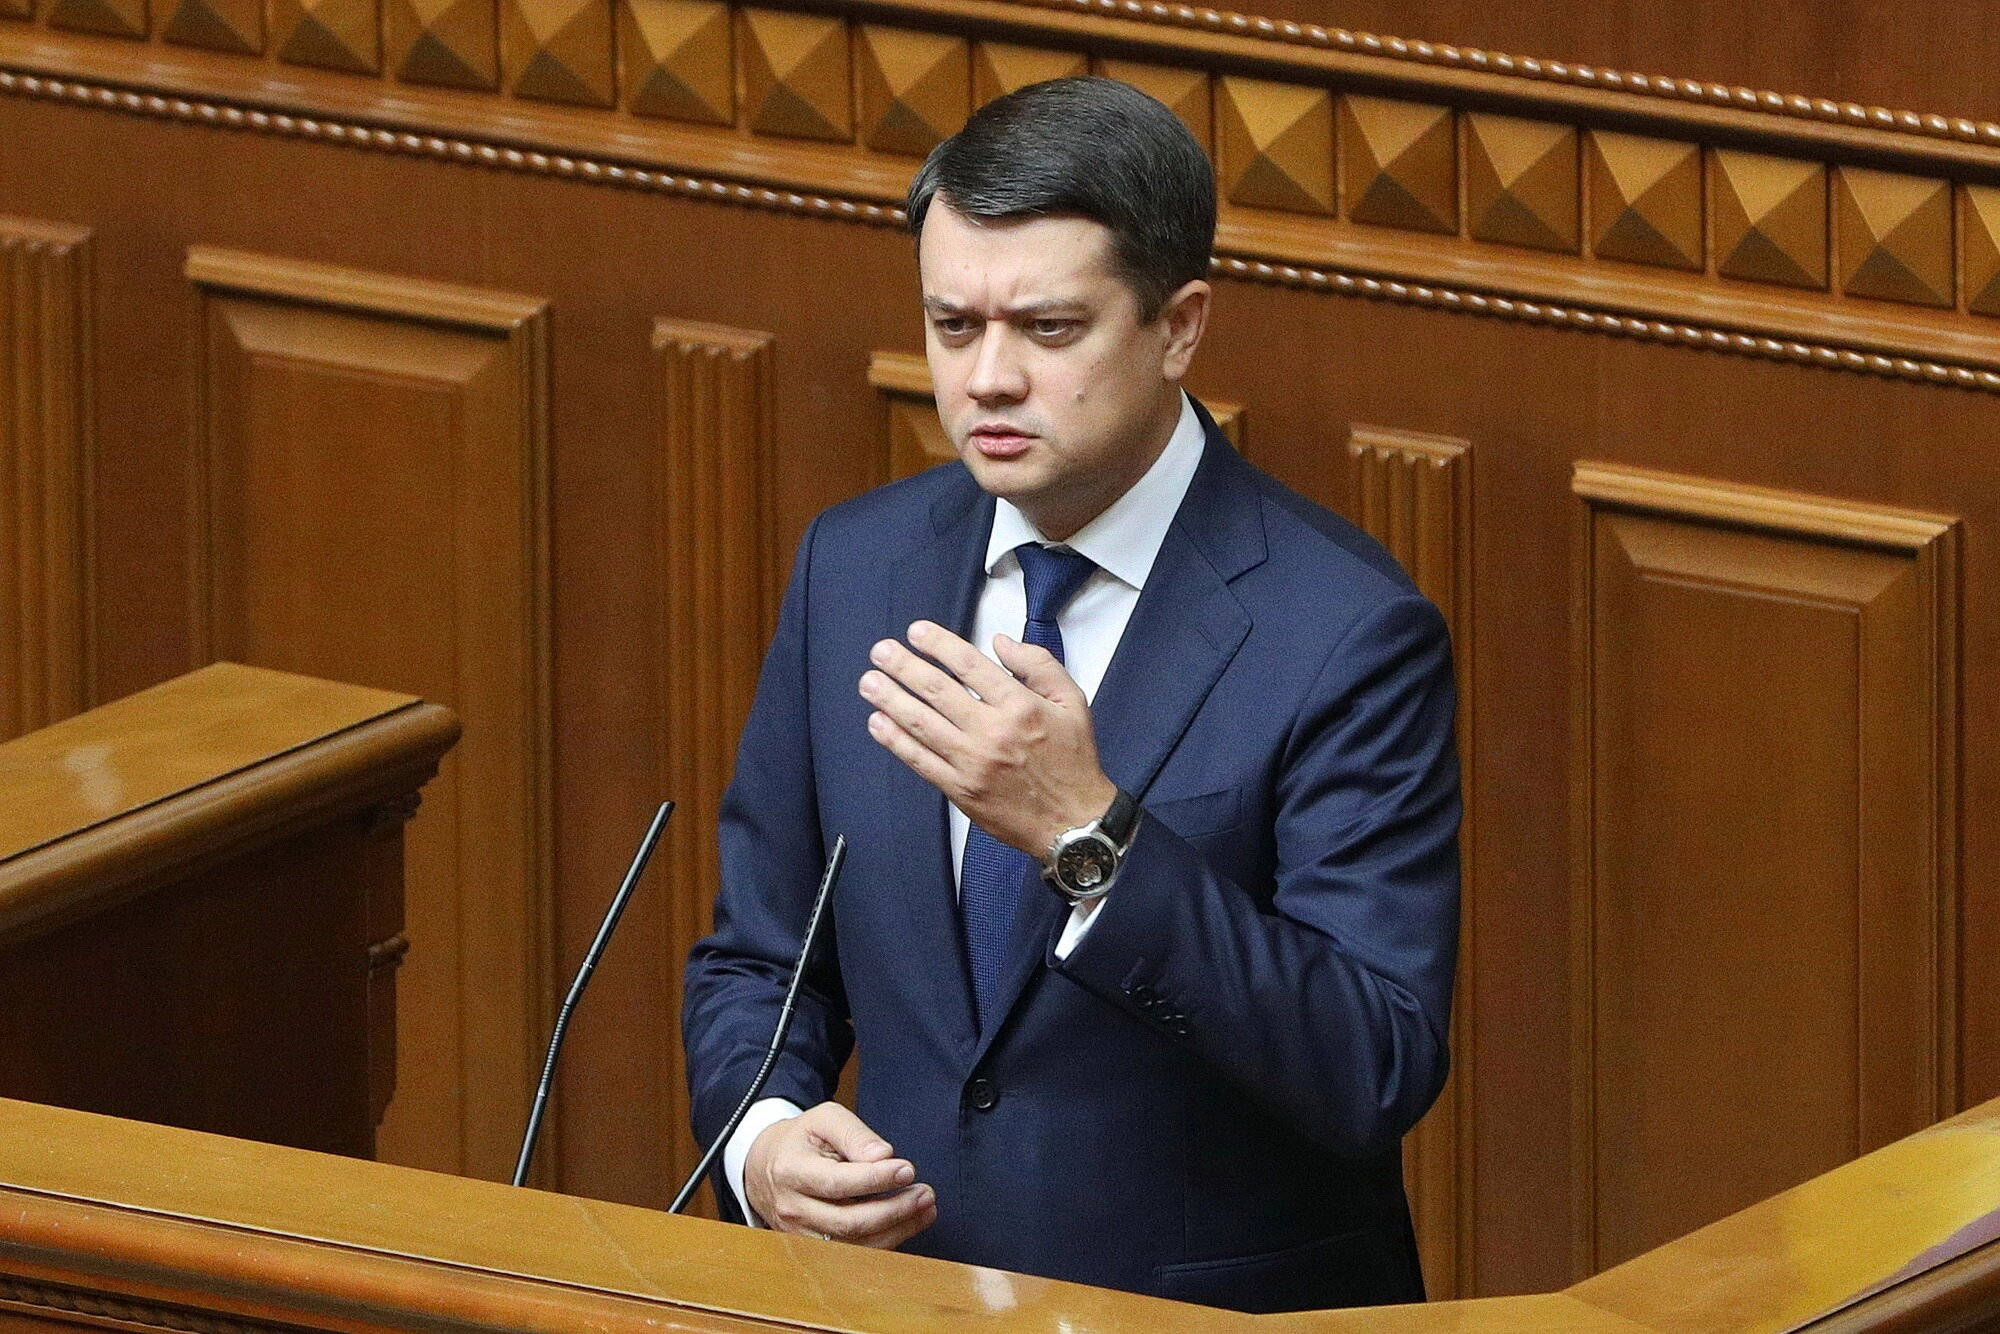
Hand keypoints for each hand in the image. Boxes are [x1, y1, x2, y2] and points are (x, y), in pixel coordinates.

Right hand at [743, 1101, 936, 1246]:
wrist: (765, 1166)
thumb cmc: (800, 1140)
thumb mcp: (824, 1119)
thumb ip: (854, 1133)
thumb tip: (884, 1156)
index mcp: (791, 1171)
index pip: (837, 1183)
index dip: (876, 1179)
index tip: (907, 1169)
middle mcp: (793, 1209)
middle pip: (849, 1222)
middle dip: (894, 1210)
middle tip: (924, 1193)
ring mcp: (801, 1234)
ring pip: (854, 1246)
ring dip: (897, 1230)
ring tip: (925, 1208)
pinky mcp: (813, 1250)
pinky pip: (854, 1255)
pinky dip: (887, 1242)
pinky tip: (908, 1223)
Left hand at [860, 621, 1116, 857]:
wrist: (1074, 822)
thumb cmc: (1073, 761)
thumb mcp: (1072, 702)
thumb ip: (1038, 665)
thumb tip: (1000, 643)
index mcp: (1020, 706)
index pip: (969, 665)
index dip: (938, 645)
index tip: (916, 632)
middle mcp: (992, 732)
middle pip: (937, 691)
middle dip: (904, 667)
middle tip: (880, 651)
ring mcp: (973, 763)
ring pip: (922, 724)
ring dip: (891, 700)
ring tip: (869, 682)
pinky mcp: (961, 790)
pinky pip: (921, 761)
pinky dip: (896, 741)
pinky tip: (878, 724)